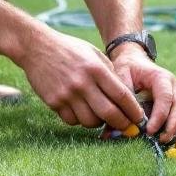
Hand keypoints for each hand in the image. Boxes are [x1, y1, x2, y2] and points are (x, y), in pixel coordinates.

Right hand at [17, 28, 144, 130]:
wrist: (36, 47)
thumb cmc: (69, 49)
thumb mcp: (94, 54)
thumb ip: (109, 73)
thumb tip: (126, 97)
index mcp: (96, 69)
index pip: (121, 95)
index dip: (133, 110)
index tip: (139, 118)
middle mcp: (83, 83)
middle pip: (108, 113)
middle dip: (122, 124)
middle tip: (127, 128)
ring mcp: (67, 94)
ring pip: (90, 122)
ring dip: (99, 123)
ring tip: (101, 117)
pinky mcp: (54, 102)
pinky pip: (72, 121)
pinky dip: (80, 120)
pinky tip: (81, 111)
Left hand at [109, 45, 175, 143]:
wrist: (134, 60)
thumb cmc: (128, 67)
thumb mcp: (121, 75)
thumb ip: (121, 97)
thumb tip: (117, 125)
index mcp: (162, 77)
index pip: (166, 97)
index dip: (160, 115)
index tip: (149, 130)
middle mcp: (173, 87)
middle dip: (172, 125)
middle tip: (160, 140)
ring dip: (173, 129)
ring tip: (161, 141)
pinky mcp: (174, 105)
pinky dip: (172, 128)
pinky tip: (162, 137)